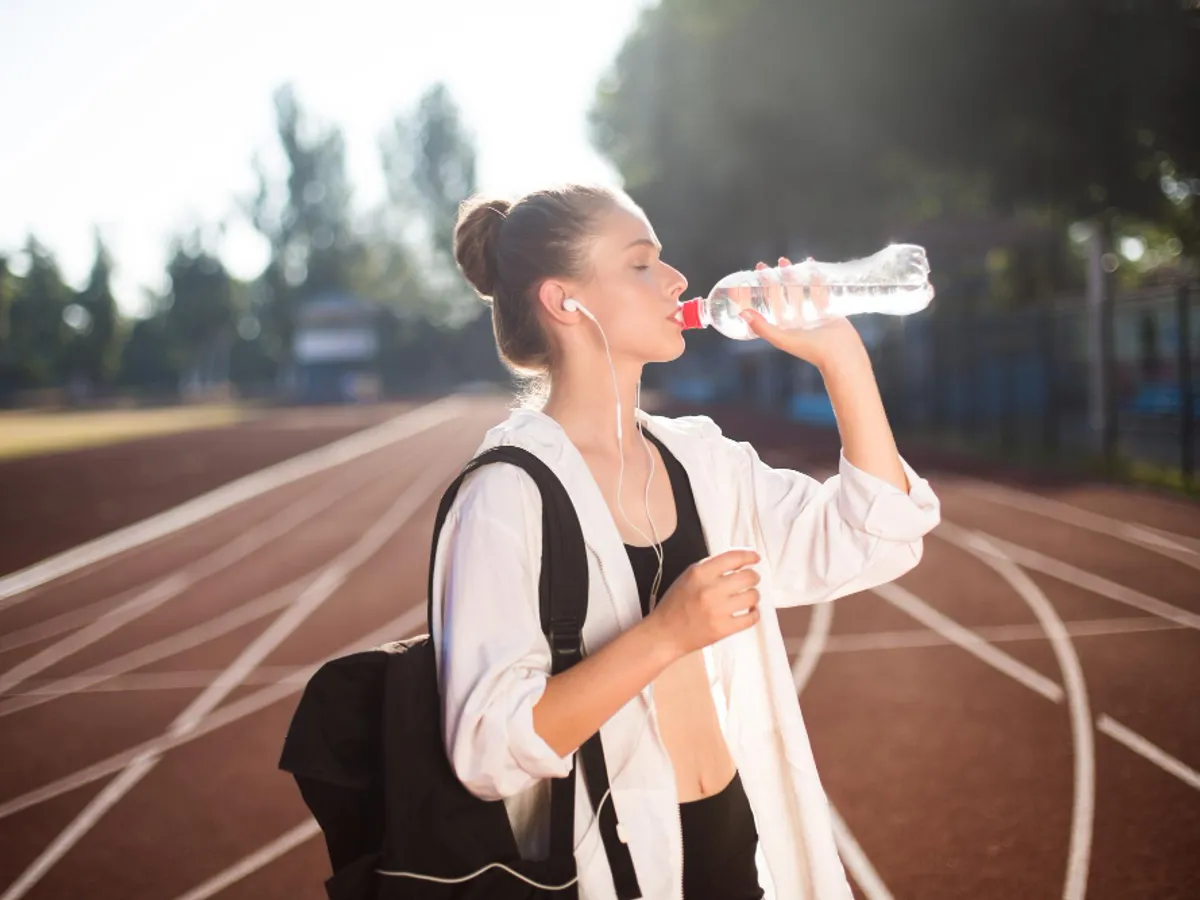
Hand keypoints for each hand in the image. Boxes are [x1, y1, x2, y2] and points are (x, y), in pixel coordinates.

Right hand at [644, 549, 761, 659]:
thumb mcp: (688, 577)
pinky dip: (753, 613)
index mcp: (699, 573)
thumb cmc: (675, 604)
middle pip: (748, 576)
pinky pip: (751, 618)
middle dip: (753, 577)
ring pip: (753, 596)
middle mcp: (710, 589)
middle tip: (750, 581)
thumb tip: (739, 561)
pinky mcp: (723, 629)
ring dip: (753, 595)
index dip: (749, 555)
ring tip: (746, 598)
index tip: (755, 558)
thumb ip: (711, 567)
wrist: (665, 633)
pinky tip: (748, 611)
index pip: (734, 557)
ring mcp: (717, 610)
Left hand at [740, 256, 864, 370]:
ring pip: (797, 290)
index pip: (764, 308)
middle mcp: (794, 320)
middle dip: (770, 280)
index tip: (745, 281)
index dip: (754, 295)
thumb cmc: (811, 349)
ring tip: (783, 261)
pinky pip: (818, 289)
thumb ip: (762, 327)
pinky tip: (809, 264)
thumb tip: (743, 313)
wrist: (841, 353)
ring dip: (790, 275)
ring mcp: (811, 313)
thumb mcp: (782, 339)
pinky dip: (814, 277)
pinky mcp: (826, 308)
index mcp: (782, 328)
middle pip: (779, 295)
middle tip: (762, 266)